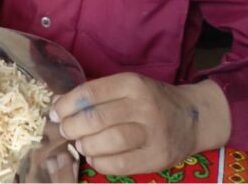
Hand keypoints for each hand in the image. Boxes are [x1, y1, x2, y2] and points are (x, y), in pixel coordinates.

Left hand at [50, 73, 230, 174]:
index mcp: (132, 84)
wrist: (193, 117)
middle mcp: (143, 106)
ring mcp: (153, 132)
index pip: (90, 93)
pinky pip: (122, 164)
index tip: (54, 113)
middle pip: (96, 118)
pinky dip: (101, 163)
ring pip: (109, 141)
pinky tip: (95, 158)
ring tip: (80, 144)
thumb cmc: (150, 100)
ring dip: (86, 145)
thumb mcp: (126, 87)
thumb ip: (95, 94)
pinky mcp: (158, 156)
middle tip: (65, 131)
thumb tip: (57, 103)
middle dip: (72, 126)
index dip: (66, 104)